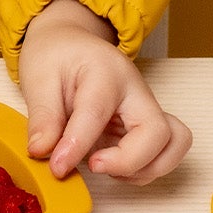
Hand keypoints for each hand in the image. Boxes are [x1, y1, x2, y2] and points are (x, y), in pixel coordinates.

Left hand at [18, 0, 191, 184]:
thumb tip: (41, 152)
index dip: (77, 146)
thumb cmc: (57, 56)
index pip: (98, 114)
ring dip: (144, 168)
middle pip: (158, 132)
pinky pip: (165, 152)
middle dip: (128, 161)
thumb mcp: (38, 79)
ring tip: (106, 166)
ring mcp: (146, 108)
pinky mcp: (146, 125)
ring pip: (174, 144)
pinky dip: (145, 169)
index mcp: (105, 72)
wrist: (72, 43)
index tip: (57, 167)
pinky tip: (112, 165)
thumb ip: (43, 118)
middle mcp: (136, 91)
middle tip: (92, 164)